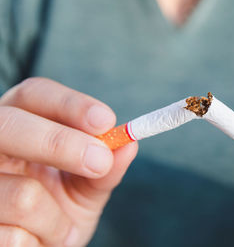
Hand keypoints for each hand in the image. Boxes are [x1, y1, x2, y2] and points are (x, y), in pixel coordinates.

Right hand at [0, 78, 137, 245]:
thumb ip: (106, 165)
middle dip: (60, 143)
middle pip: (11, 125)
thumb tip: (129, 144)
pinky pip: (12, 236)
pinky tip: (35, 242)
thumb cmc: (61, 209)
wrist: (41, 246)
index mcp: (22, 125)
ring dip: (57, 220)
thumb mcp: (88, 185)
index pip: (35, 95)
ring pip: (23, 196)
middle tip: (101, 162)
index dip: (69, 103)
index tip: (106, 121)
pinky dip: (40, 243)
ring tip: (60, 229)